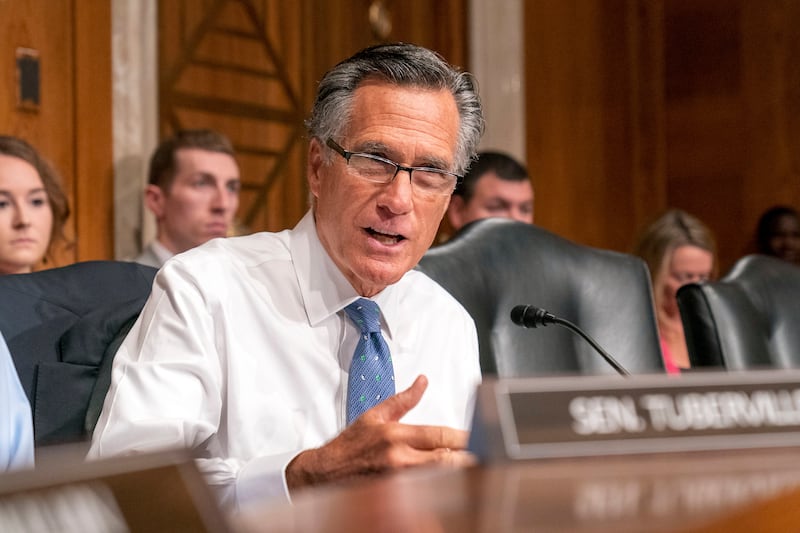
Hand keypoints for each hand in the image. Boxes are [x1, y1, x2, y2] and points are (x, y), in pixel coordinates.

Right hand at [285, 375, 473, 491]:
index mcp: (396, 434)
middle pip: (444, 459)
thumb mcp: (375, 415)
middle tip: (485, 457)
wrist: (324, 472)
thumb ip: (403, 400)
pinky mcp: (393, 496)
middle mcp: (398, 458)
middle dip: (466, 458)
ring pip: (437, 479)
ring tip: (473, 472)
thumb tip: (422, 382)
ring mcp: (396, 480)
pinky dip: (437, 491)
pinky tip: (448, 489)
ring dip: (455, 475)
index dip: (464, 437)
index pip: (439, 435)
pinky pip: (422, 495)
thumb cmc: (349, 445)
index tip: (478, 438)